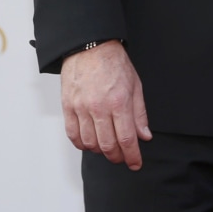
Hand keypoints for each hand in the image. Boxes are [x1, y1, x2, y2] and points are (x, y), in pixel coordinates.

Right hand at [61, 39, 151, 169]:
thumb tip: (144, 135)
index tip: (136, 163)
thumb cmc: (114, 63)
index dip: (132, 156)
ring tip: (108, 149)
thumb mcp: (136, 85)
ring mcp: (81, 108)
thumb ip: (140, 113)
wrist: (91, 47)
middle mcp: (100, 108)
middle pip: (108, 145)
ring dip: (100, 152)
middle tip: (123, 158)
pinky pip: (73, 135)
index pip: (127, 139)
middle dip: (117, 157)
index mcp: (119, 102)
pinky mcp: (68, 107)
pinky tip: (89, 143)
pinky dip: (82, 144)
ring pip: (90, 143)